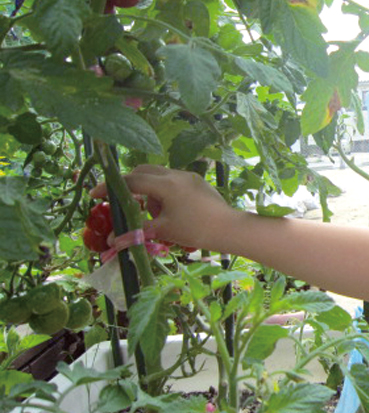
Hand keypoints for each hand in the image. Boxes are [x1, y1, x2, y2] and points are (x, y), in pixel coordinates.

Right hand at [90, 164, 233, 251]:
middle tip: (122, 203)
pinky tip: (167, 211)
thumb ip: (136, 233)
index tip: (94, 194)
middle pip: (143, 171)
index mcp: (165, 184)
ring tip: (151, 213)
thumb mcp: (163, 231)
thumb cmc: (196, 230)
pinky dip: (162, 191)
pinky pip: (172, 180)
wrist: (229, 228)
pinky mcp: (197, 182)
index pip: (130, 181)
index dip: (109, 188)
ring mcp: (188, 176)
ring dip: (147, 189)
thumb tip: (112, 241)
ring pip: (158, 175)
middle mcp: (176, 174)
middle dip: (129, 185)